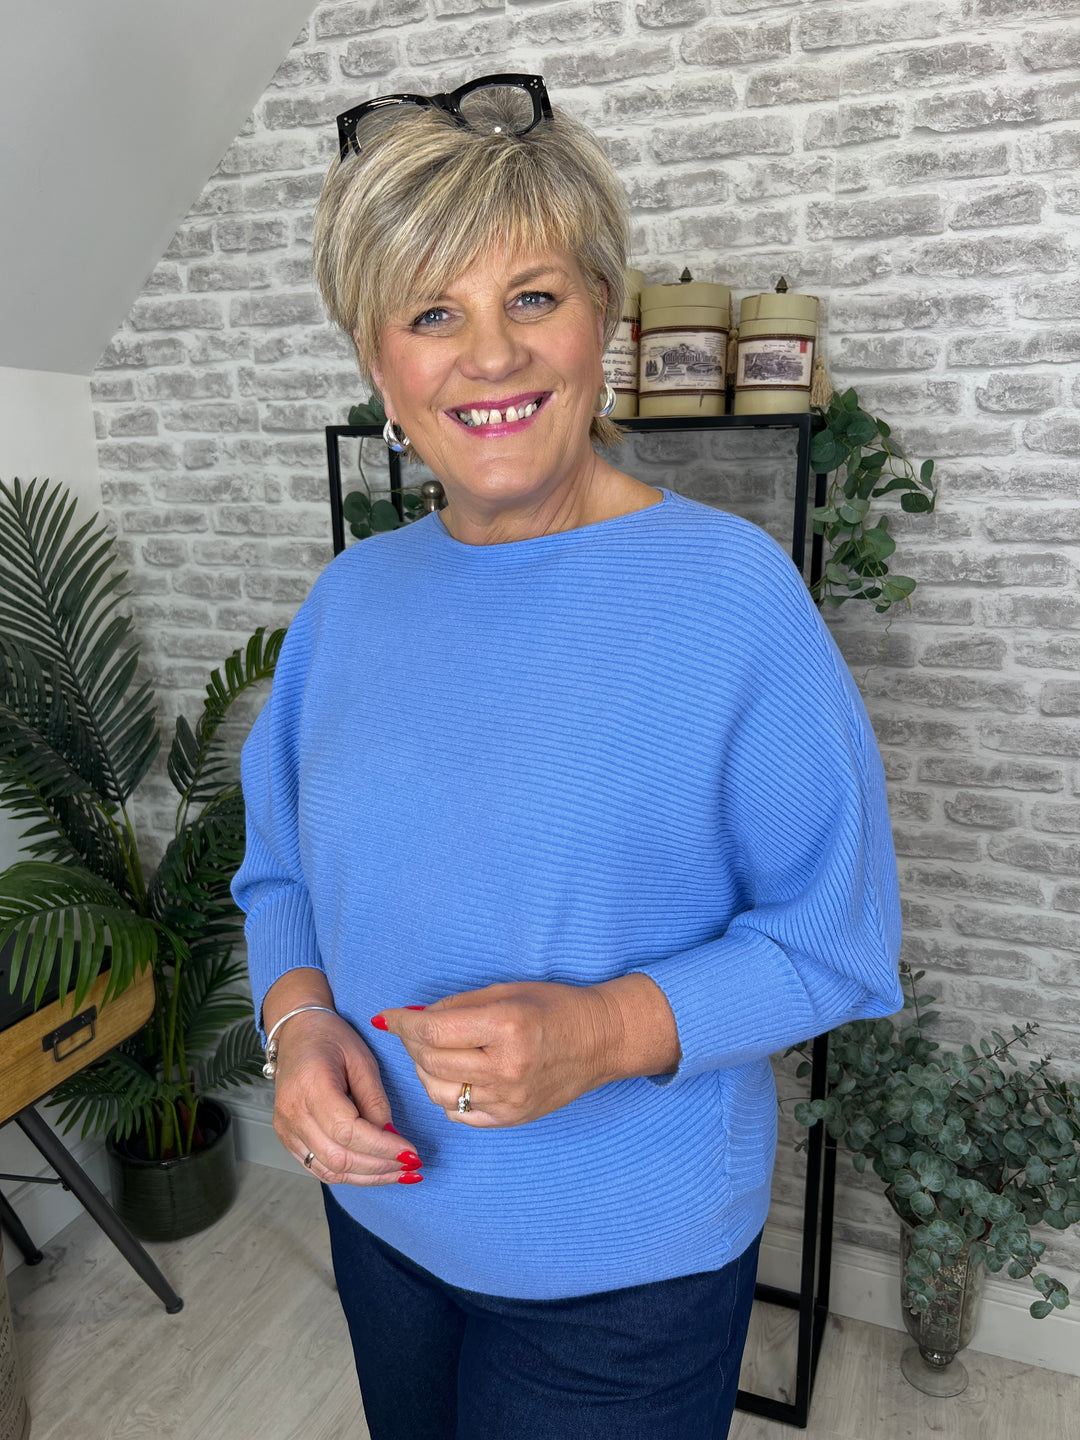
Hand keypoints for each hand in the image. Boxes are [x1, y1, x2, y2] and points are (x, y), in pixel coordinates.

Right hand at [270, 1008, 424, 1185]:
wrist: (296, 1032)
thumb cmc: (329, 1037)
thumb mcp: (362, 1059)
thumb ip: (375, 1100)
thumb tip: (391, 1136)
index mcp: (310, 1084)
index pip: (347, 1131)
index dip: (382, 1147)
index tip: (410, 1152)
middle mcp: (292, 1111)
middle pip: (338, 1157)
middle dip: (379, 1166)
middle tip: (411, 1166)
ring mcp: (286, 1128)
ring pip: (329, 1170)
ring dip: (367, 1176)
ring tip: (398, 1172)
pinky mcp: (288, 1138)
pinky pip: (319, 1168)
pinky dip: (349, 1174)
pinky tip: (374, 1170)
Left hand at [374, 980, 631, 1128]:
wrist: (601, 1040)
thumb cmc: (555, 1007)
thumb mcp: (506, 992)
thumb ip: (458, 1006)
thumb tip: (415, 1017)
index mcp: (505, 1027)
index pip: (433, 1030)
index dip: (403, 1022)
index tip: (388, 1016)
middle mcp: (505, 1068)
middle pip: (431, 1062)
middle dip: (410, 1043)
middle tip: (410, 1030)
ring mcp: (509, 1099)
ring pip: (439, 1093)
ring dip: (424, 1071)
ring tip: (432, 1052)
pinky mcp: (512, 1118)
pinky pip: (460, 1114)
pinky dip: (447, 1094)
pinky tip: (454, 1075)